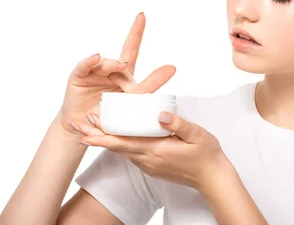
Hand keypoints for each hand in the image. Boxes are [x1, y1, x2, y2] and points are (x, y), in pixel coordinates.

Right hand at [57, 12, 175, 138]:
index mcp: (123, 75)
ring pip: (104, 63)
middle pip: (119, 60)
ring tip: (120, 67)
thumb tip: (172, 67)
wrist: (88, 132)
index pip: (131, 48)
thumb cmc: (111, 119)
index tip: (142, 15)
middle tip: (128, 72)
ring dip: (112, 64)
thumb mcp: (133, 104)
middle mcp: (108, 70)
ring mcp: (92, 72)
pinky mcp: (78, 77)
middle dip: (124, 65)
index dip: (136, 32)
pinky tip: (96, 57)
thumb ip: (150, 85)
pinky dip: (90, 61)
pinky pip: (84, 66)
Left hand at [78, 111, 229, 190]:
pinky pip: (132, 154)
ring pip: (123, 151)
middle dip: (97, 137)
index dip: (103, 137)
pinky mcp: (153, 167)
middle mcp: (149, 160)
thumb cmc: (207, 155)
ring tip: (93, 128)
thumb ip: (178, 124)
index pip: (124, 143)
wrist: (213, 178)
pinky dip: (120, 145)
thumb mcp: (197, 135)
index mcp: (157, 150)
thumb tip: (161, 114)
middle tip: (80, 125)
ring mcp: (150, 165)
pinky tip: (117, 137)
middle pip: (117, 148)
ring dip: (107, 141)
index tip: (86, 131)